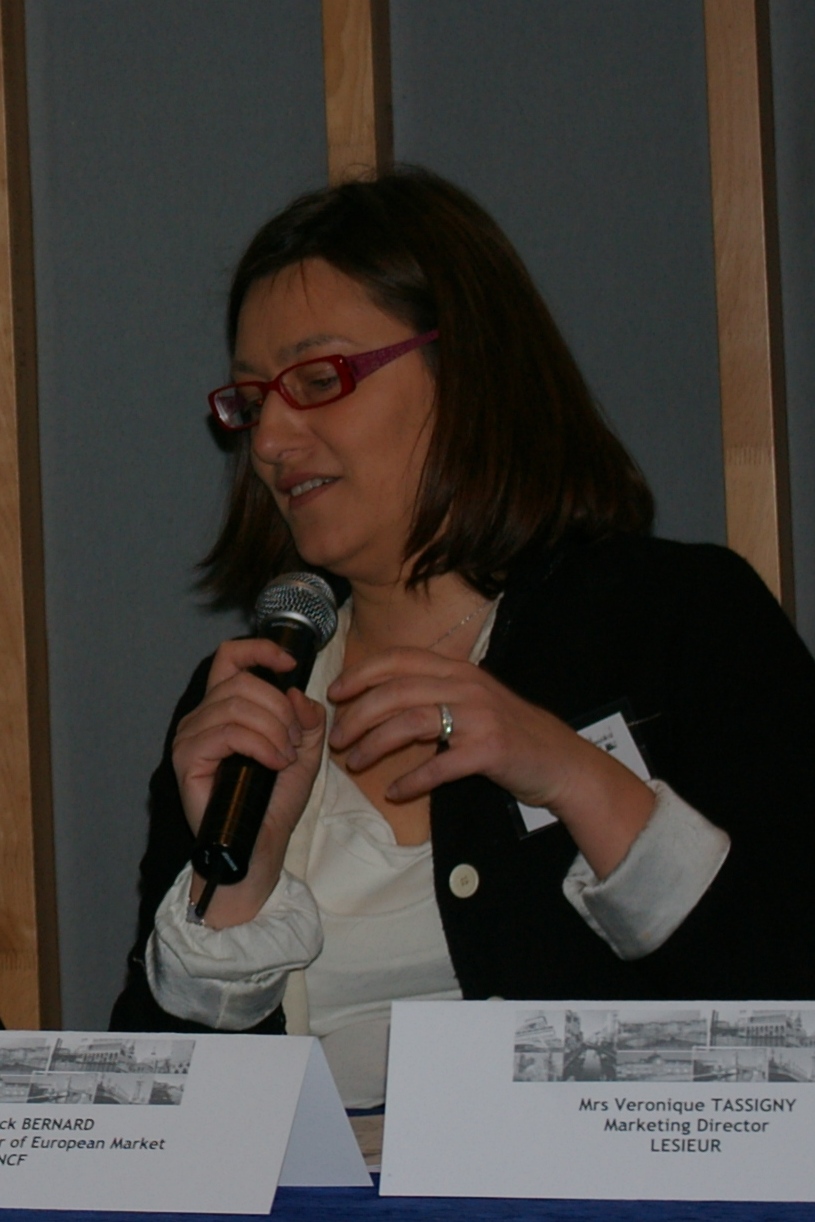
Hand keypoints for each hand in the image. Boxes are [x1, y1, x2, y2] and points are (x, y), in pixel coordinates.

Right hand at [173, 637, 325, 924]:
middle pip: (242, 682)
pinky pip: (228, 733)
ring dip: (274, 730)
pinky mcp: (188, 759)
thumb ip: (307, 717)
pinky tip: (275, 763)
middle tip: (295, 740)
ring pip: (237, 706)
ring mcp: (191, 736)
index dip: (259, 649)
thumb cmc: (275, 800)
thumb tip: (295, 691)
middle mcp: (203, 716)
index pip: (230, 657)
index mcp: (225, 707)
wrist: (262, 844)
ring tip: (286, 757)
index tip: (288, 663)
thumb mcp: (305, 749)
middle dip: (280, 708)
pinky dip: (260, 744)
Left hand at [327, 647, 652, 877]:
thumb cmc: (510, 732)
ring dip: (374, 744)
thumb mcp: (473, 700)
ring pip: (410, 723)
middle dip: (358, 714)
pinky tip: (394, 791)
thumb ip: (434, 693)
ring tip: (354, 762)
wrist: (561, 761)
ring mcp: (479, 717)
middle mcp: (467, 686)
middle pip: (396, 691)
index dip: (362, 673)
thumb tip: (381, 698)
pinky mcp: (489, 751)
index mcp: (458, 670)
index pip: (399, 659)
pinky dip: (412, 780)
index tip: (335, 693)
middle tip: (336, 738)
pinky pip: (440, 766)